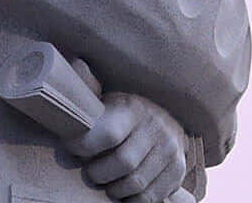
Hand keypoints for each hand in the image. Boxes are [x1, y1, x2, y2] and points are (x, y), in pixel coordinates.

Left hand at [64, 91, 189, 202]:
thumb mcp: (107, 96)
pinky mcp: (178, 170)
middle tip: (91, 171)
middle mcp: (156, 128)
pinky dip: (134, 199)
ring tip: (108, 181)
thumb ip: (88, 86)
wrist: (167, 118)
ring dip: (115, 189)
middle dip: (99, 173)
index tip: (73, 148)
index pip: (108, 134)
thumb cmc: (125, 112)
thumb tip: (73, 63)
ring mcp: (170, 150)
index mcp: (132, 109)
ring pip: (136, 184)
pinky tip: (126, 190)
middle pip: (122, 164)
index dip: (84, 146)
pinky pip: (151, 197)